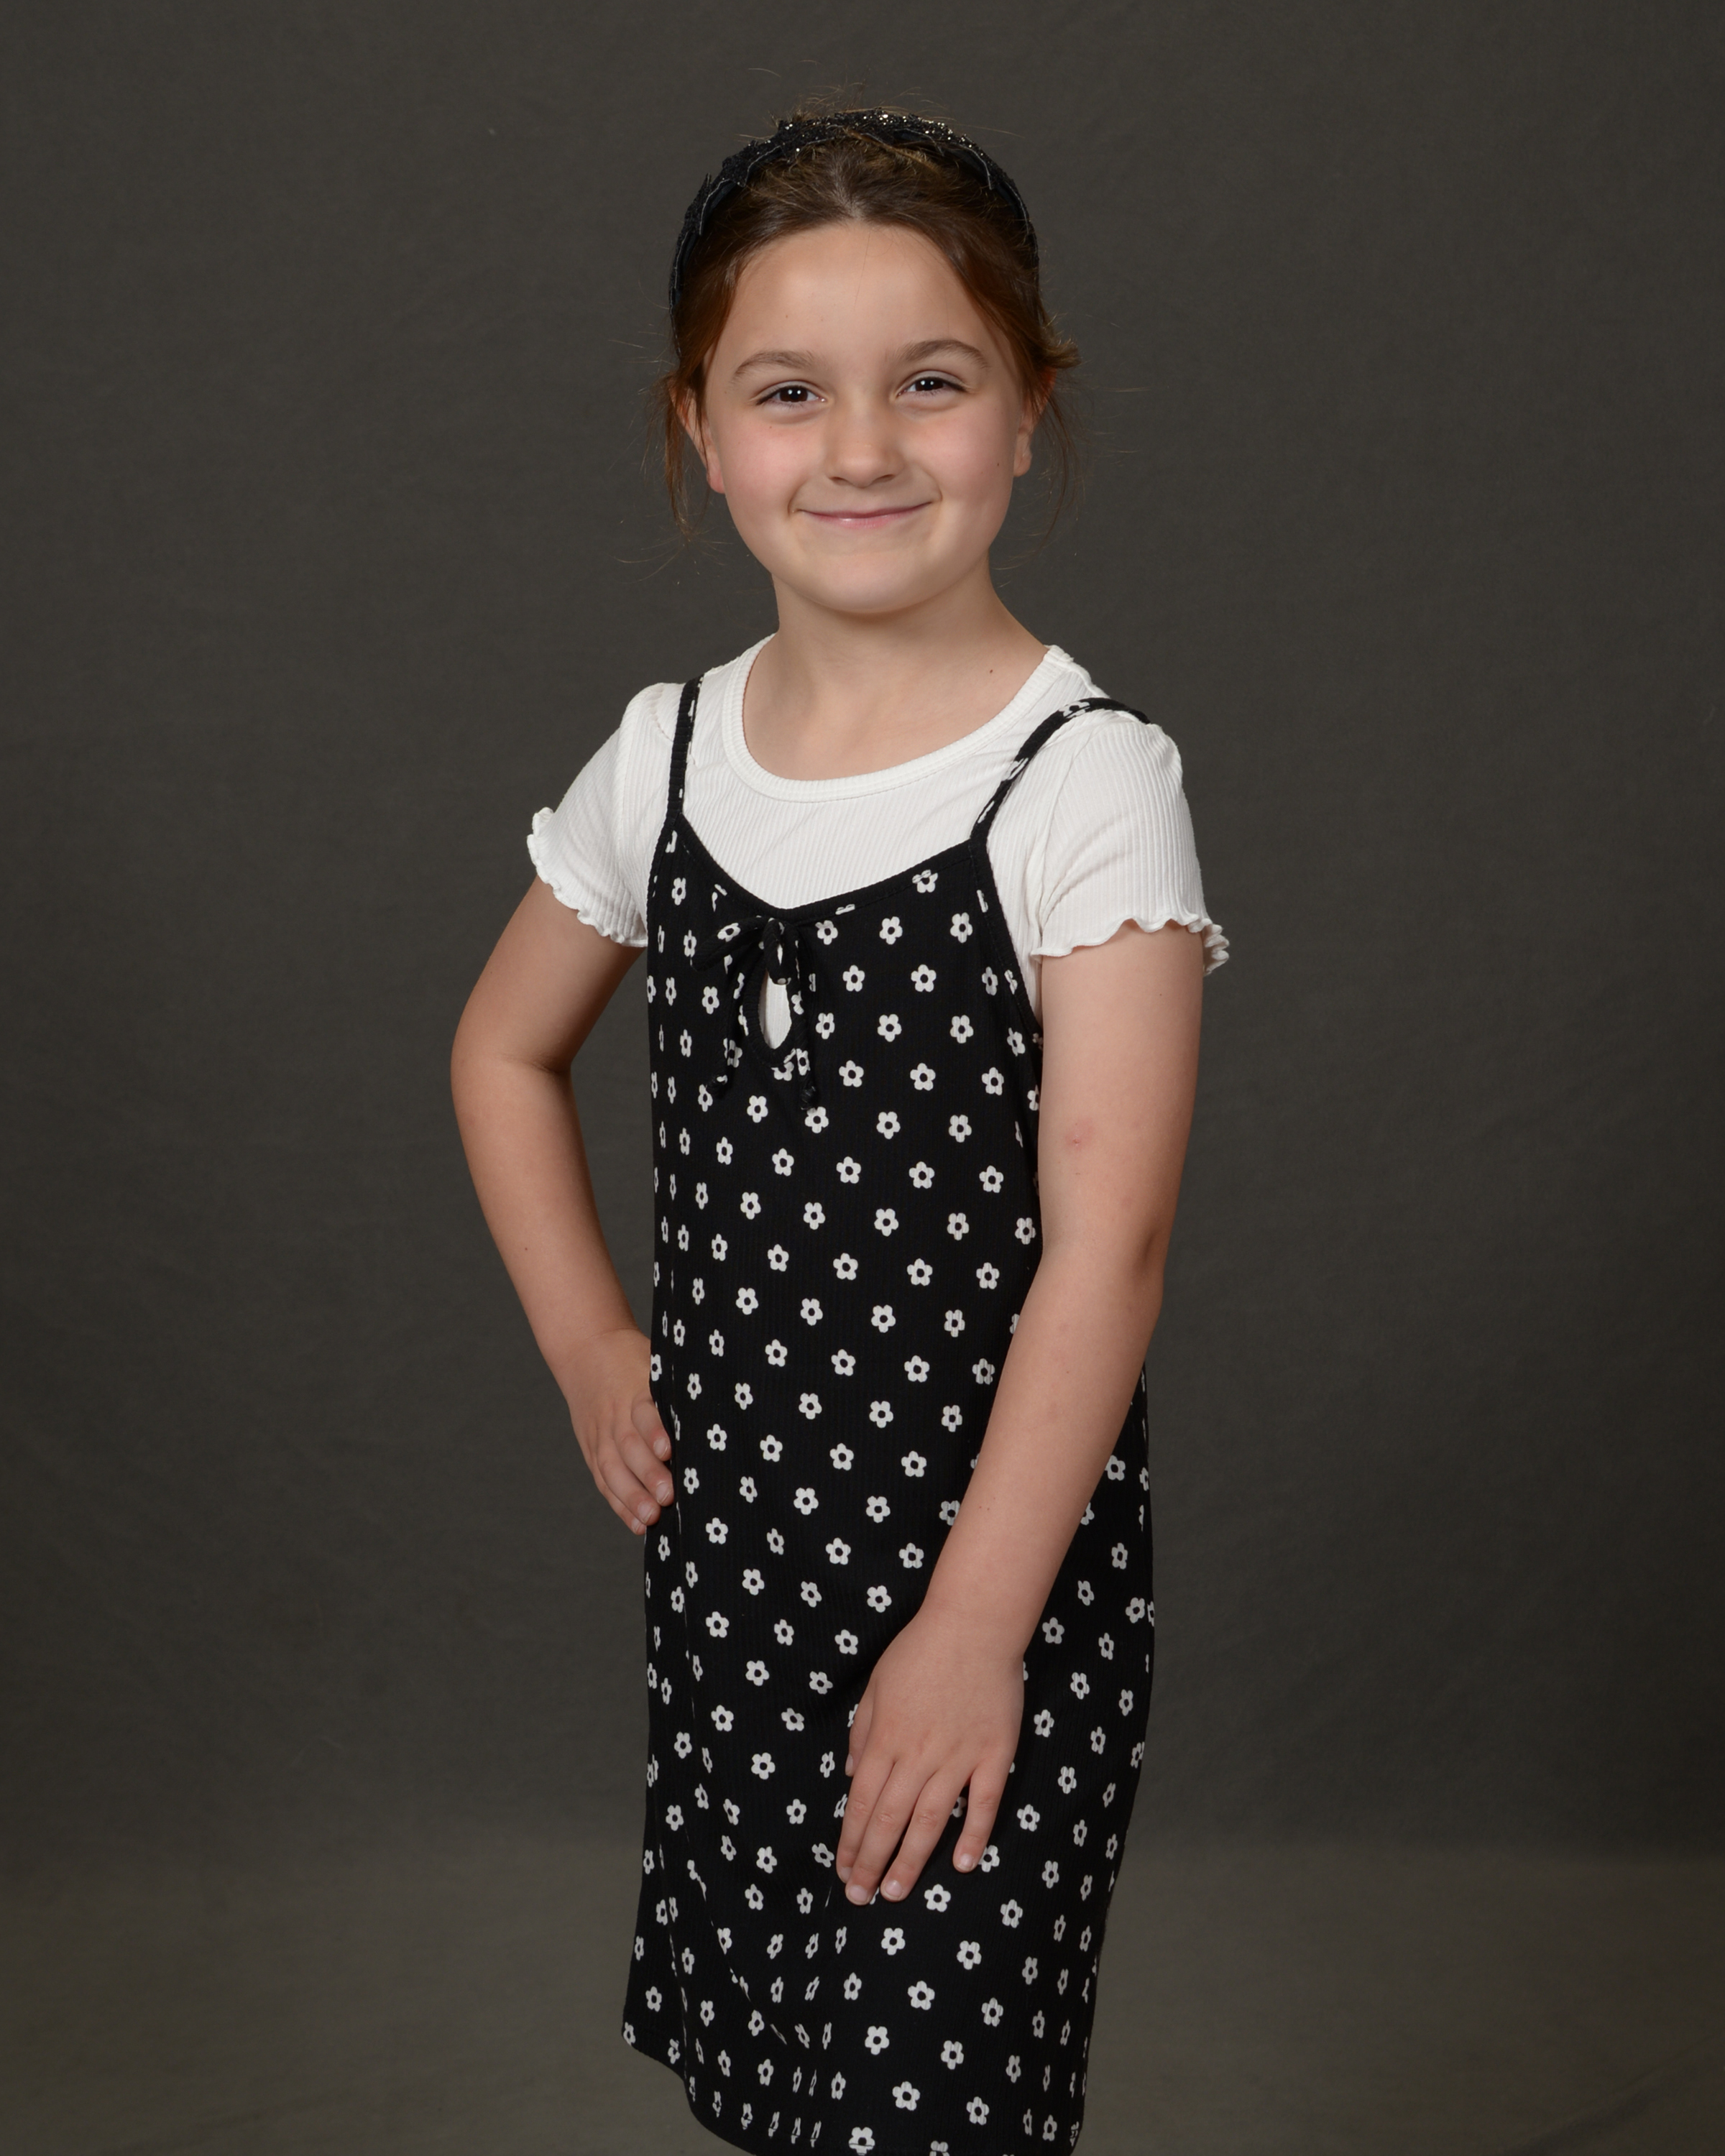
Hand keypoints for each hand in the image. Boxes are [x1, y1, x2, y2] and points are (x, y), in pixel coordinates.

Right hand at [561, 1327, 673, 1535]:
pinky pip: (604, 1480)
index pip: (643, 1412)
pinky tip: (638, 1524)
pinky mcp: (592, 1450)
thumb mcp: (656, 1362)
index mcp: (635, 1390)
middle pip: (628, 1446)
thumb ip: (679, 1386)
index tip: (669, 1450)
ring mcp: (600, 1434)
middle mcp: (615, 1414)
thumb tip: (724, 1403)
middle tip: (669, 1496)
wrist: (585, 1351)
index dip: (655, 1431)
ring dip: (632, 1496)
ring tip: (652, 1517)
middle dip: (648, 1474)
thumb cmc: (634, 1360)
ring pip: (612, 1468)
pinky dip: (620, 1504)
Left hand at [834, 1603, 1022, 1904]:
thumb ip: (863, 1733)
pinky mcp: (993, 1756)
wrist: (973, 1626)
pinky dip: (973, 1836)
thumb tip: (852, 1777)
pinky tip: (960, 1865)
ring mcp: (958, 1758)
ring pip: (930, 1821)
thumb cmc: (920, 1651)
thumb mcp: (876, 1686)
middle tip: (861, 1898)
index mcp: (886, 1739)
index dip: (850, 1841)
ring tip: (897, 1893)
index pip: (861, 1803)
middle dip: (871, 1863)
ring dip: (911, 1861)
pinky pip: (983, 1804)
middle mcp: (918, 1756)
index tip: (843, 1871)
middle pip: (889, 1820)